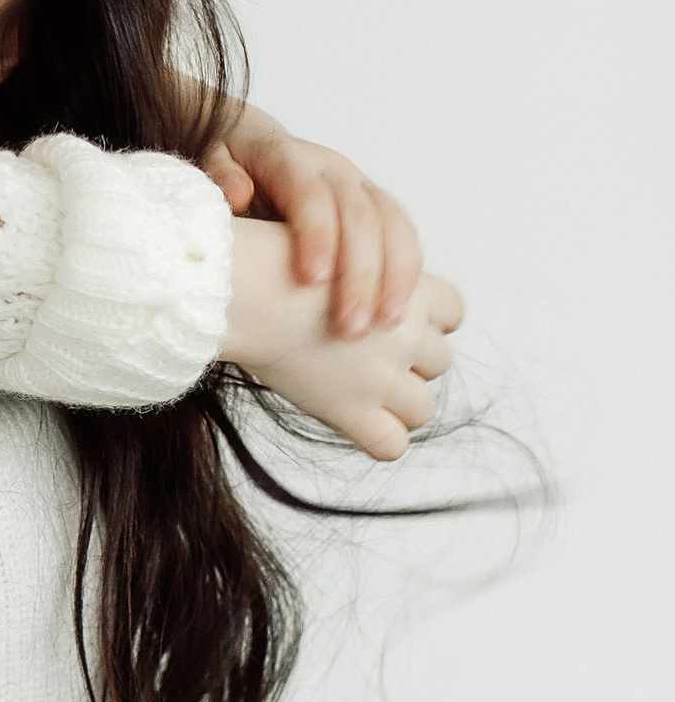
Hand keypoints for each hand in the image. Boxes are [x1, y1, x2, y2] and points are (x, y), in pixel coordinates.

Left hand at [204, 100, 420, 340]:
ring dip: (393, 277)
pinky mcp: (379, 207)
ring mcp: (361, 186)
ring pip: (393, 226)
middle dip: (359, 273)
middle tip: (349, 326)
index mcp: (289, 158)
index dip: (316, 233)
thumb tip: (236, 194)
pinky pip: (404, 236)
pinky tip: (396, 311)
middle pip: (360, 215)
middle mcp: (333, 169)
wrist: (256, 150)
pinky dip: (406, 274)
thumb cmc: (230, 172)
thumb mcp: (214, 167)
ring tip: (385, 324)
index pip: (310, 192)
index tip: (310, 280)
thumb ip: (221, 177)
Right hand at [222, 218, 464, 461]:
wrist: (247, 287)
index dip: (429, 320)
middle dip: (411, 362)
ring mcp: (381, 376)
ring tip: (356, 390)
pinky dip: (380, 439)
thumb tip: (365, 291)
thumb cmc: (275, 263)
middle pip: (440, 361)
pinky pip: (392, 444)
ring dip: (398, 402)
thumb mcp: (341, 256)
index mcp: (412, 289)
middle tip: (363, 354)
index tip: (389, 319)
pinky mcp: (351, 409)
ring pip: (423, 407)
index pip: (454, 312)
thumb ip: (367, 279)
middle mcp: (407, 334)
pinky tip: (353, 424)